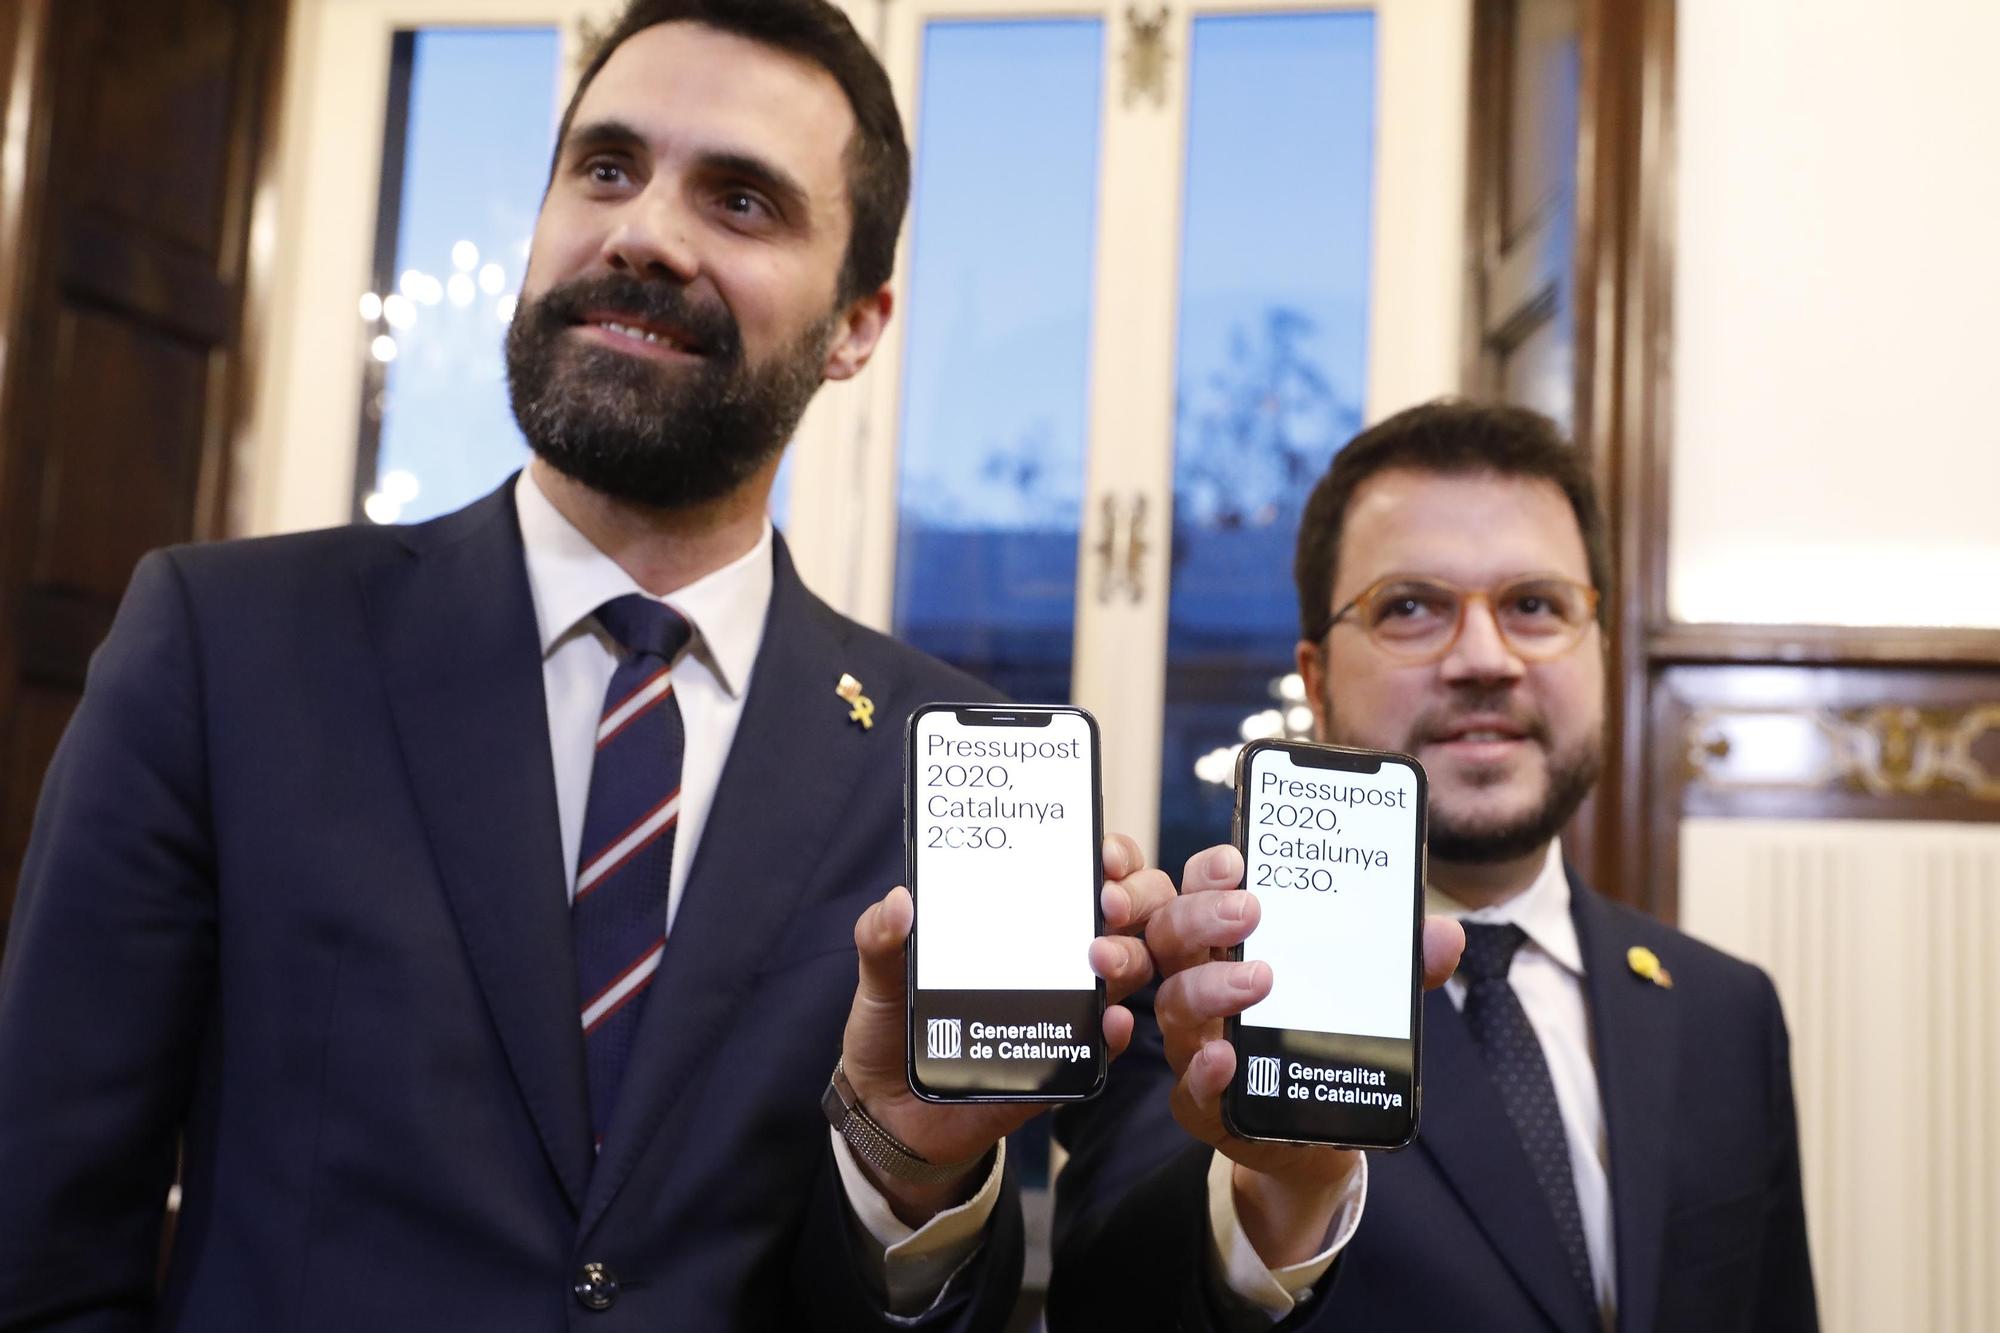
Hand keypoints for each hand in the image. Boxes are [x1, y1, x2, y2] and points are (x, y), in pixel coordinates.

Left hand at [839, 833, 1174, 1224]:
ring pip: (1129, 971)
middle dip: (1135, 897)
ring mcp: (1061, 1008)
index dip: (1108, 855)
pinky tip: (1108, 1021)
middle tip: (1107, 901)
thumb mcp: (881, 975)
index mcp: (1016, 922)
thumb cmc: (892, 1024)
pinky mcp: (1057, 1063)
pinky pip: (1102, 1047)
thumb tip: (899, 902)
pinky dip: (1113, 1031)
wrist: (886, 1108)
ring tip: (1100, 958)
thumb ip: (880, 938)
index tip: (1100, 854)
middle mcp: (1052, 957)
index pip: (1080, 873)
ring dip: (1128, 956)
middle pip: (1127, 914)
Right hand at [1144, 843, 1464, 1266]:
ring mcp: (1194, 1043)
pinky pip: (1189, 1087)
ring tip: (1259, 980)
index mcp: (1225, 946)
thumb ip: (1396, 965)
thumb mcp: (1360, 993)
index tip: (1236, 861)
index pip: (1195, 893)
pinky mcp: (1203, 1104)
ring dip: (1210, 986)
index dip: (1206, 874)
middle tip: (1251, 911)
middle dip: (1203, 916)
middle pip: (1172, 938)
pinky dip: (1204, 1071)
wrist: (1314, 1131)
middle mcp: (1198, 986)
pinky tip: (1225, 1058)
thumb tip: (1444, 936)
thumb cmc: (1320, 1037)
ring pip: (1173, 1005)